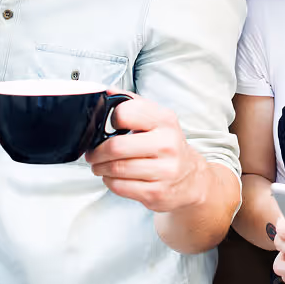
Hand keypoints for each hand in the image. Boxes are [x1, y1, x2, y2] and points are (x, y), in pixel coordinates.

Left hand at [85, 95, 207, 212]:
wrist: (191, 178)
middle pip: (116, 147)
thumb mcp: (158, 119)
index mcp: (165, 121)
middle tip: (93, 153)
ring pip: (116, 169)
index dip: (111, 119)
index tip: (108, 126)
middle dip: (97, 152)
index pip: (126, 113)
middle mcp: (167, 144)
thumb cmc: (168, 146)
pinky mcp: (156, 192)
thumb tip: (107, 91)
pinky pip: (120, 186)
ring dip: (100, 167)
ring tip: (100, 165)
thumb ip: (132, 103)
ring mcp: (164, 171)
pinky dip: (109, 181)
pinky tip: (113, 177)